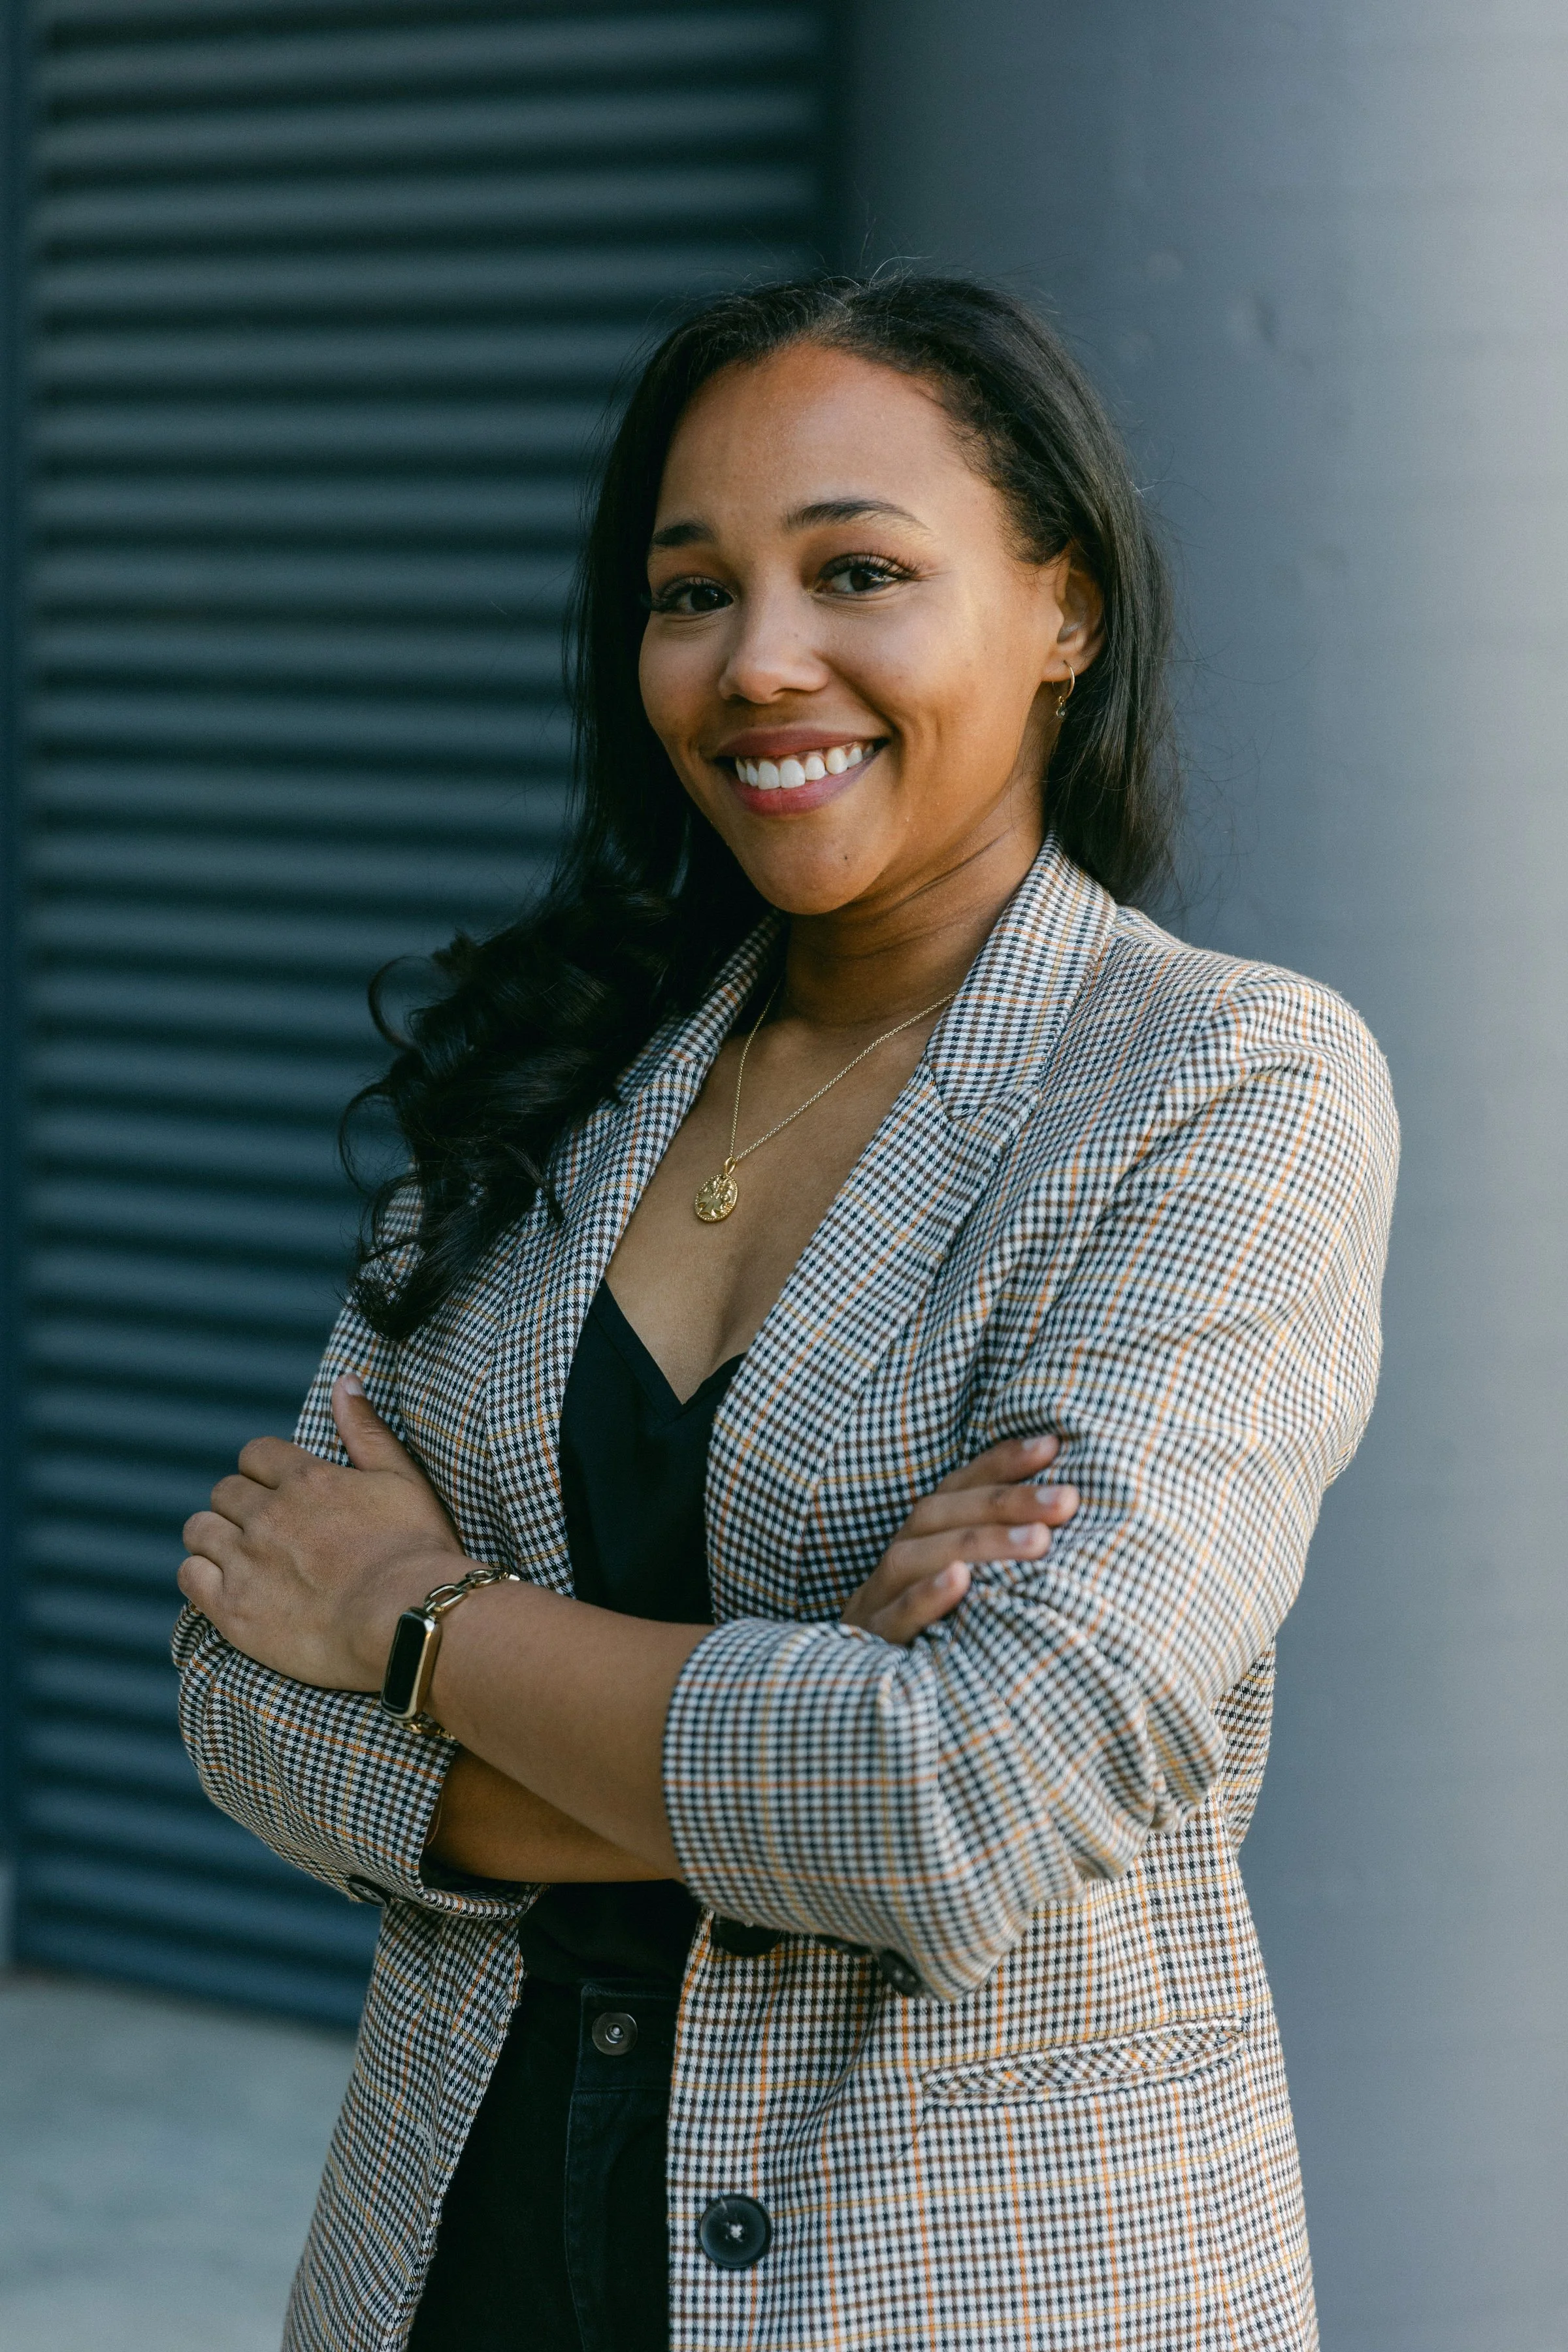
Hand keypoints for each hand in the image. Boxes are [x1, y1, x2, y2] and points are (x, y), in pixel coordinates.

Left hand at [177, 1375, 466, 1689]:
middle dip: (239, 1504)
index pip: (255, 1454)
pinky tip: (223, 1584)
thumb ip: (366, 1429)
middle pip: (224, 1492)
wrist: (406, 1620)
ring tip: (239, 1555)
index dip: (264, 1471)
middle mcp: (268, 1514)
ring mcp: (246, 1561)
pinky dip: (200, 1574)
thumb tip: (344, 1380)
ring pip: (199, 1530)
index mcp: (306, 1479)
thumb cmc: (416, 1550)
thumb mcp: (402, 1478)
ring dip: (214, 1536)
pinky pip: (189, 1576)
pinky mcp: (233, 1608)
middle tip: (265, 1529)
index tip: (279, 1490)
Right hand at [840, 1434, 1078, 1644]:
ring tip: (1039, 1540)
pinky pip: (893, 1617)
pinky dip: (926, 1597)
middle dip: (1005, 1501)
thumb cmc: (929, 1646)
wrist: (849, 1705)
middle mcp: (893, 1564)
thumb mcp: (960, 1599)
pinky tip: (963, 1583)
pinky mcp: (869, 1647)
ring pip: (914, 1558)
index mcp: (916, 1544)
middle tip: (1067, 1498)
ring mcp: (875, 1603)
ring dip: (978, 1542)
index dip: (999, 1463)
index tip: (1052, 1445)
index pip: (954, 1491)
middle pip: (937, 1515)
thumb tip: (1060, 1529)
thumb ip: (994, 1563)